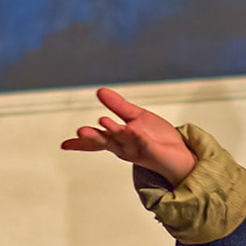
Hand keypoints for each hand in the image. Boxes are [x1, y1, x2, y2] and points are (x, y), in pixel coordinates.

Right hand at [61, 87, 196, 184]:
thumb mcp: (136, 117)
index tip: (64, 145)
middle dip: (94, 137)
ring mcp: (139, 151)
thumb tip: (100, 91)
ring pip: (123, 141)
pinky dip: (139, 138)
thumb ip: (118, 106)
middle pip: (106, 142)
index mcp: (119, 139)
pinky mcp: (154, 152)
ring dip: (114, 132)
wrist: (181, 154)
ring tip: (103, 122)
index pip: (97, 140)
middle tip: (80, 132)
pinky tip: (134, 130)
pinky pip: (145, 145)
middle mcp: (125, 147)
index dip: (82, 142)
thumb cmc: (157, 138)